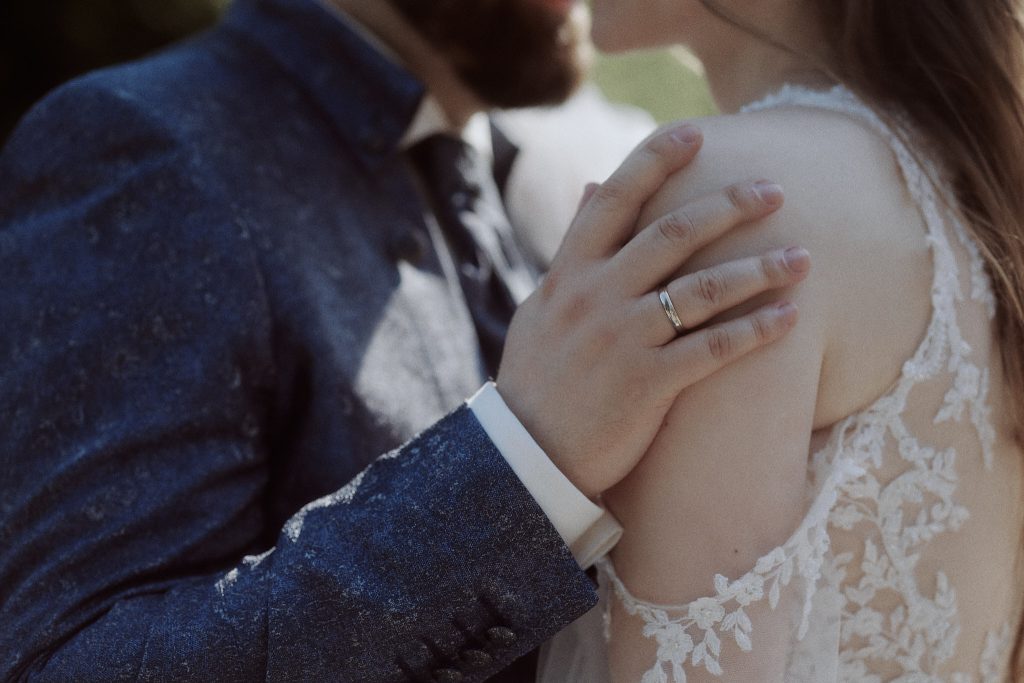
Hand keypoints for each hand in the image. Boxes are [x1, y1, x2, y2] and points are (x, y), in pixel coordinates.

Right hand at [495, 124, 809, 497]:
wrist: (526, 455)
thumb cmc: (538, 378)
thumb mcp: (544, 305)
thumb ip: (574, 247)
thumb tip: (592, 185)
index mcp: (569, 272)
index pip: (615, 198)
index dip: (657, 160)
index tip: (698, 132)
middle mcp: (596, 295)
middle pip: (674, 233)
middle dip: (731, 205)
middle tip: (775, 190)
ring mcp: (622, 339)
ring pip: (704, 288)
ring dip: (760, 268)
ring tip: (802, 258)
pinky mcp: (647, 384)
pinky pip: (714, 348)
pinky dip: (756, 330)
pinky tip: (789, 318)